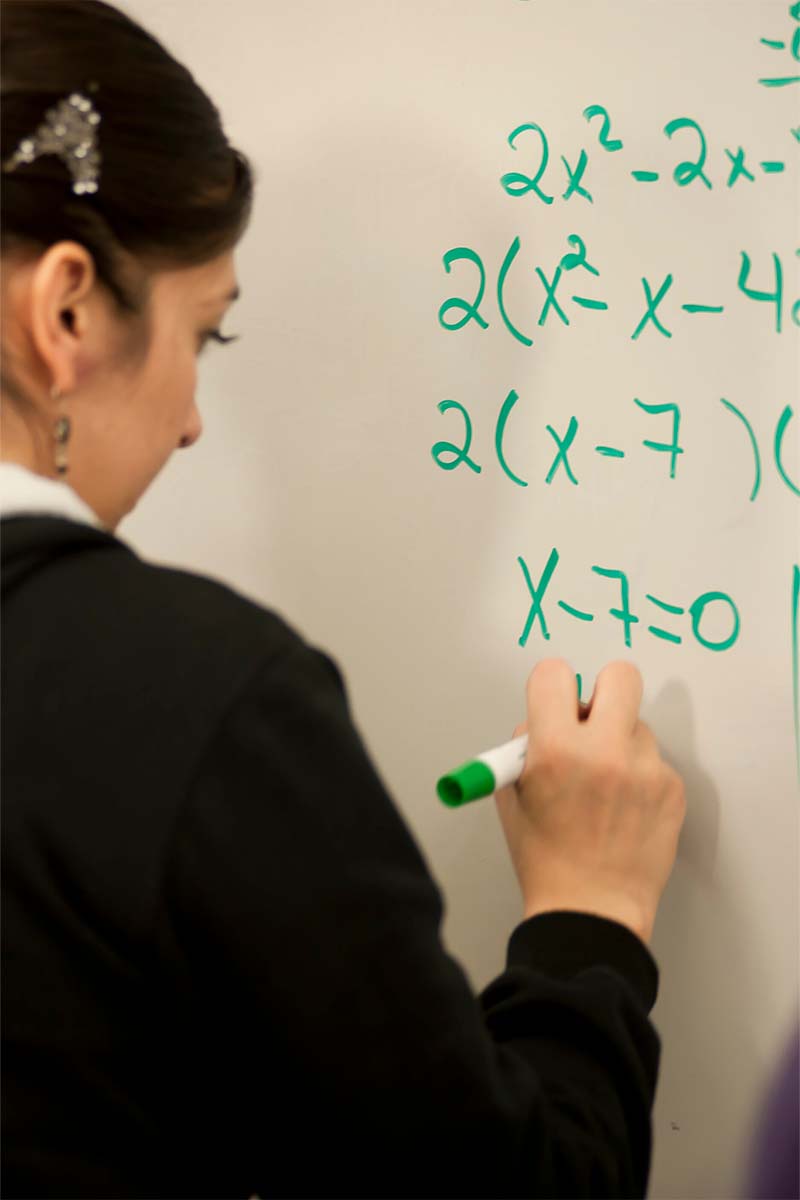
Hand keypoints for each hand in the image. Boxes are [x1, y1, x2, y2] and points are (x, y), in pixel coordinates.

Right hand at [495, 658, 685, 944]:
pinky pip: (655, 761)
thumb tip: (544, 717)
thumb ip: (527, 746)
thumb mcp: (512, 795)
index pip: (555, 674)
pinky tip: (624, 810)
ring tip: (606, 787)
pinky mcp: (672, 789)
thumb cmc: (545, 857)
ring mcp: (645, 770)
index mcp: (554, 750)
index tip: (553, 702)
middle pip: (620, 676)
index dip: (550, 686)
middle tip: (595, 719)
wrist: (591, 910)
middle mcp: (604, 752)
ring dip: (621, 742)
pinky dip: (640, 777)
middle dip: (605, 690)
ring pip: (637, 725)